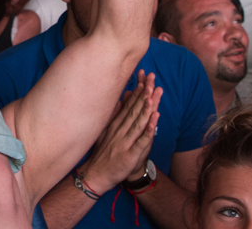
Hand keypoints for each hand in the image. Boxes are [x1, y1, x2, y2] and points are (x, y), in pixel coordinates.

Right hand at [80, 70, 161, 189]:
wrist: (96, 175)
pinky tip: (154, 121)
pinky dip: (148, 131)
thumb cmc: (103, 154)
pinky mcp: (130, 155)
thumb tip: (120, 99)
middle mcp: (120, 130)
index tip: (144, 77)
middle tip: (151, 78)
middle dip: (144, 93)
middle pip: (134, 109)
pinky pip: (141, 141)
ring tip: (153, 94)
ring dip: (146, 108)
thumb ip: (114, 115)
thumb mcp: (105, 131)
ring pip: (138, 122)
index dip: (138, 91)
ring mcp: (125, 142)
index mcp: (115, 125)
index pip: (128, 105)